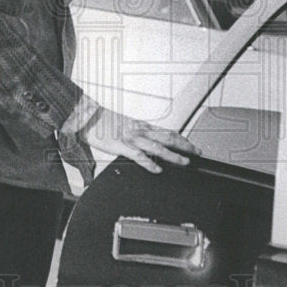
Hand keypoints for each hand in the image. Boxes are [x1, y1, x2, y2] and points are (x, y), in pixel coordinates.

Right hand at [80, 107, 200, 172]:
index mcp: (142, 126)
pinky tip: (158, 170)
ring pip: (158, 147)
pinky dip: (150, 163)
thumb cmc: (105, 123)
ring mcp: (132, 138)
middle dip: (185, 146)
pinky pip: (138, 156)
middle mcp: (140, 130)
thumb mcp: (127, 126)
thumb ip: (140, 134)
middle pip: (168, 137)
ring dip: (173, 155)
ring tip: (184, 162)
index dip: (183, 139)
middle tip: (197, 153)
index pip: (168, 132)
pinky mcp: (121, 146)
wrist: (88, 117)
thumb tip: (152, 141)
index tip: (194, 146)